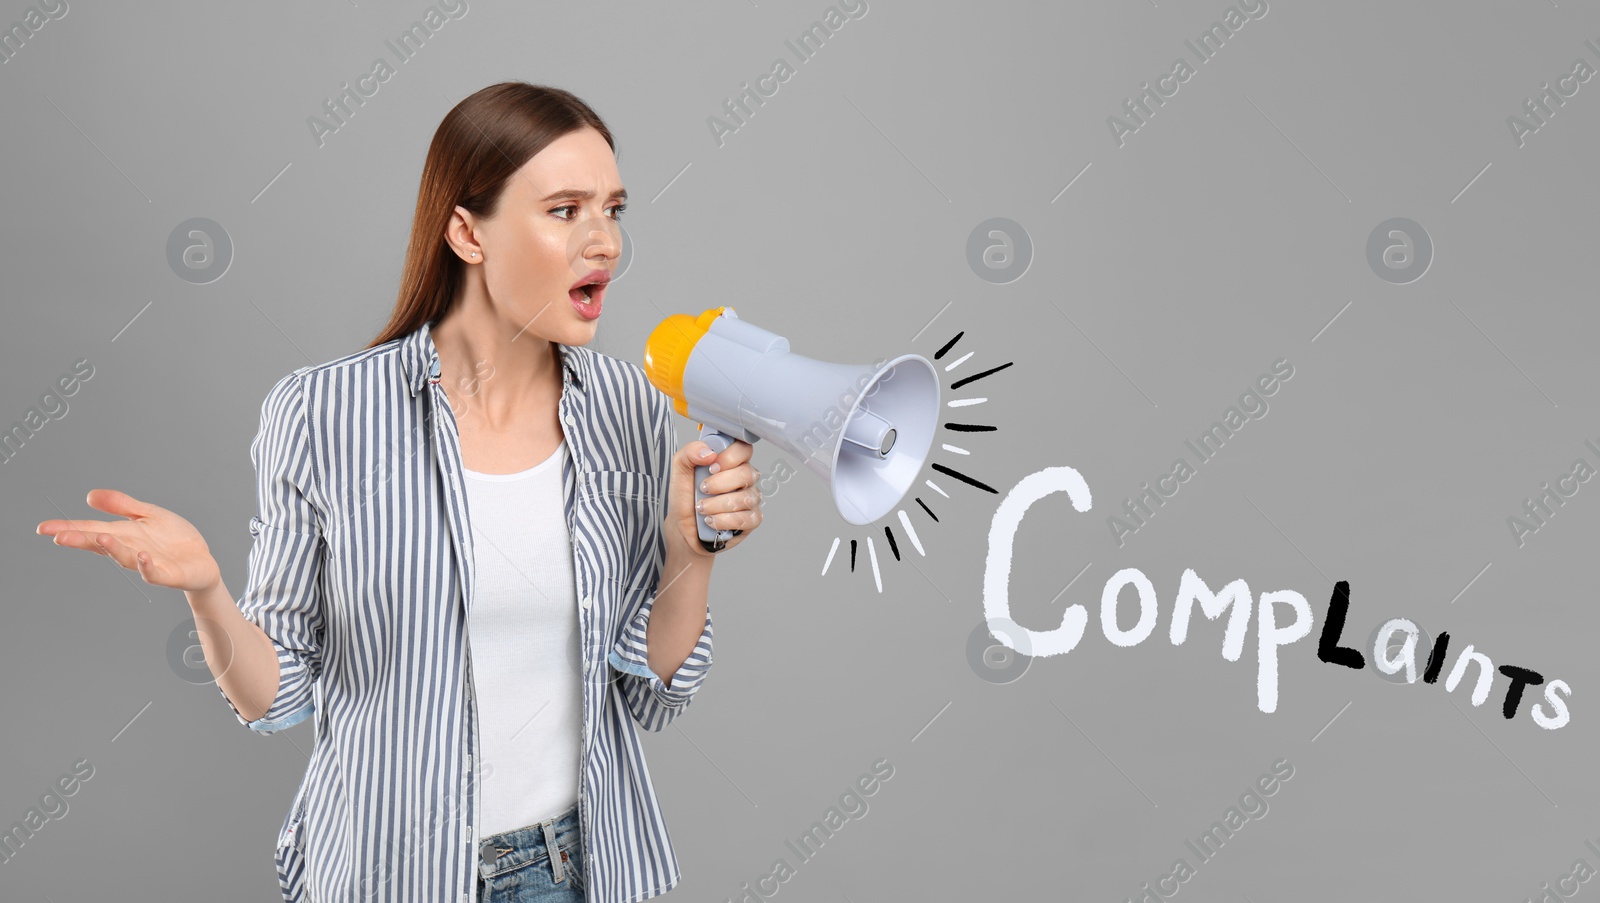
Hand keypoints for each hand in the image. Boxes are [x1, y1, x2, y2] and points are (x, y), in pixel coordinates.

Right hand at [37, 489, 221, 592]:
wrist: (202, 562)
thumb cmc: (172, 539)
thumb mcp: (148, 515)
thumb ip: (122, 505)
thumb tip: (89, 495)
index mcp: (124, 534)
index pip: (92, 529)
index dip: (68, 529)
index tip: (43, 528)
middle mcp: (131, 550)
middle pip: (102, 544)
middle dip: (81, 540)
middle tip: (58, 536)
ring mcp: (148, 564)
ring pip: (126, 558)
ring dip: (113, 549)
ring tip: (100, 537)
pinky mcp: (169, 575)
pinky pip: (155, 572)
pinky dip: (147, 566)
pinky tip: (142, 557)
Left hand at [669, 438, 762, 556]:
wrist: (683, 527)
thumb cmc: (686, 499)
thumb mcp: (680, 471)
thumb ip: (689, 453)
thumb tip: (708, 452)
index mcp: (731, 463)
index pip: (744, 449)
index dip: (730, 456)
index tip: (712, 466)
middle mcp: (744, 480)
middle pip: (747, 474)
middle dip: (720, 483)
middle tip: (703, 489)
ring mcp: (750, 499)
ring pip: (745, 498)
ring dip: (717, 505)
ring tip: (702, 508)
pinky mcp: (751, 520)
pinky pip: (746, 519)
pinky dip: (724, 520)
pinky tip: (712, 520)